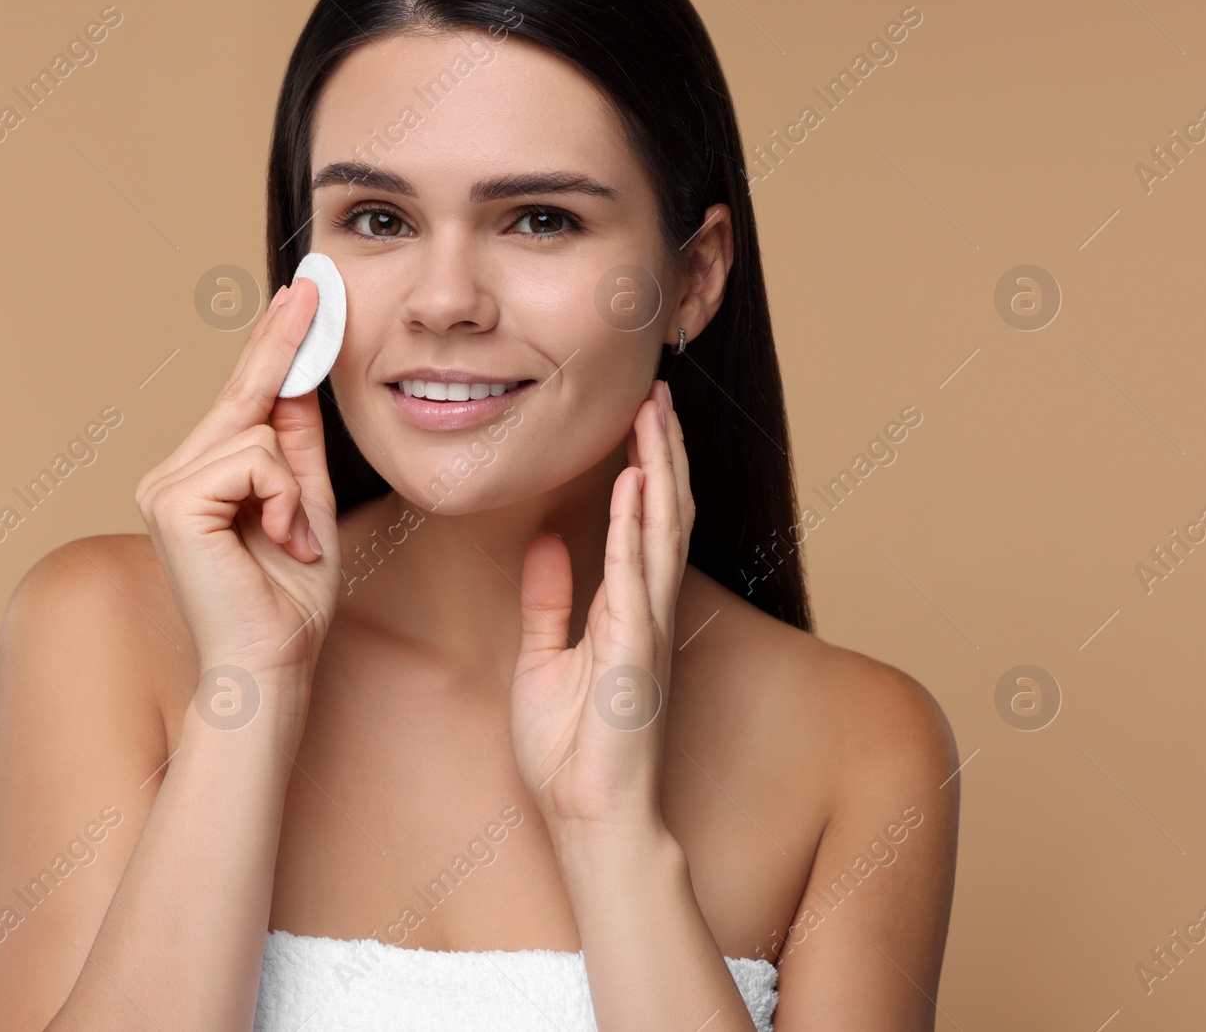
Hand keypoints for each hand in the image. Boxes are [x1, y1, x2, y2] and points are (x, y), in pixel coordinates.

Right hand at [134, 278, 337, 703]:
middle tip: (314, 282)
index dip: (273, 343)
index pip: (244, 397)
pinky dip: (282, 498)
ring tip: (292, 538)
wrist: (271, 664)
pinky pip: (252, 457)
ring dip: (293, 486)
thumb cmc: (289, 600)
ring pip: (254, 428)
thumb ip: (297, 445)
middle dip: (286, 347)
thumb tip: (301, 378)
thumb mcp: (308, 505)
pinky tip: (278, 540)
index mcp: (201, 476)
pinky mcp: (172, 499)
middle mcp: (172, 473)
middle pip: (244, 394)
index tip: (299, 292)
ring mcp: (165, 483)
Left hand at [509, 379, 695, 833]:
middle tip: (656, 389)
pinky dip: (636, 530)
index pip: (641, 524)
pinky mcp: (636, 656)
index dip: (644, 467)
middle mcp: (646, 612)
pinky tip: (636, 485)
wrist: (587, 817)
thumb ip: (551, 599)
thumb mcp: (544, 659)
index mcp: (626, 611)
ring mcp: (647, 631)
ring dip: (659, 469)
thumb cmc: (572, 751)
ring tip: (654, 412)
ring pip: (661, 532)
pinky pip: (635, 580)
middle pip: (662, 513)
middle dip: (661, 449)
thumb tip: (548, 541)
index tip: (636, 413)